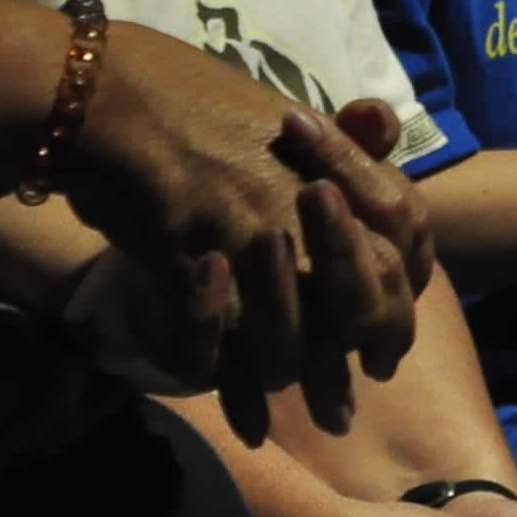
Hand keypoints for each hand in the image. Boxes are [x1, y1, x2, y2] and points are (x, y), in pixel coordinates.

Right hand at [57, 31, 429, 443]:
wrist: (114, 97)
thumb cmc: (200, 106)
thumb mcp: (287, 120)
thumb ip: (342, 147)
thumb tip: (382, 138)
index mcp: (342, 170)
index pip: (402, 247)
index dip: (399, 304)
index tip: (389, 346)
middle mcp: (309, 208)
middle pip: (358, 304)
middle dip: (359, 358)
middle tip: (351, 401)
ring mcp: (252, 238)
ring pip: (291, 338)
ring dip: (297, 385)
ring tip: (304, 419)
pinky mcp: (192, 264)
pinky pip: (218, 349)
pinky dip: (228, 389)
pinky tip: (239, 414)